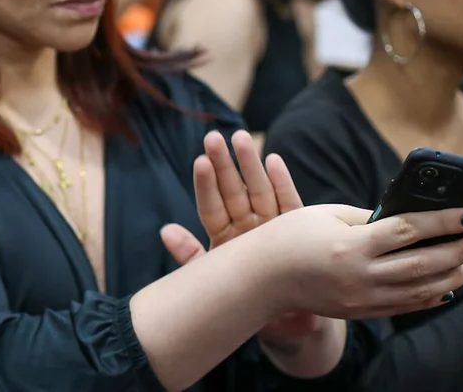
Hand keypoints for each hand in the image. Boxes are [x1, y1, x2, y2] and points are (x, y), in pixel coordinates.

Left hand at [160, 131, 319, 347]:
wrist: (289, 324)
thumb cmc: (248, 301)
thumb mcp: (216, 278)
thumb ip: (191, 255)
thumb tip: (164, 231)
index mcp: (224, 238)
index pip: (211, 208)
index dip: (206, 186)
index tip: (199, 161)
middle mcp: (247, 228)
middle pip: (233, 193)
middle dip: (224, 166)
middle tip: (214, 138)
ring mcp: (272, 227)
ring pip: (259, 192)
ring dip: (251, 166)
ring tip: (240, 138)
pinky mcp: (298, 232)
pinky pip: (290, 206)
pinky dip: (282, 183)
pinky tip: (273, 159)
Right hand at [253, 204, 462, 319]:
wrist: (261, 276)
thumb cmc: (290, 237)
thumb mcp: (326, 215)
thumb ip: (369, 218)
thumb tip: (408, 218)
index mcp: (350, 246)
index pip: (409, 231)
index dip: (442, 221)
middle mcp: (360, 275)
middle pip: (423, 263)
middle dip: (459, 249)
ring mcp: (362, 298)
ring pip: (421, 289)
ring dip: (453, 274)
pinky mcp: (361, 311)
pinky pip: (407, 306)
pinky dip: (433, 296)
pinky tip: (449, 284)